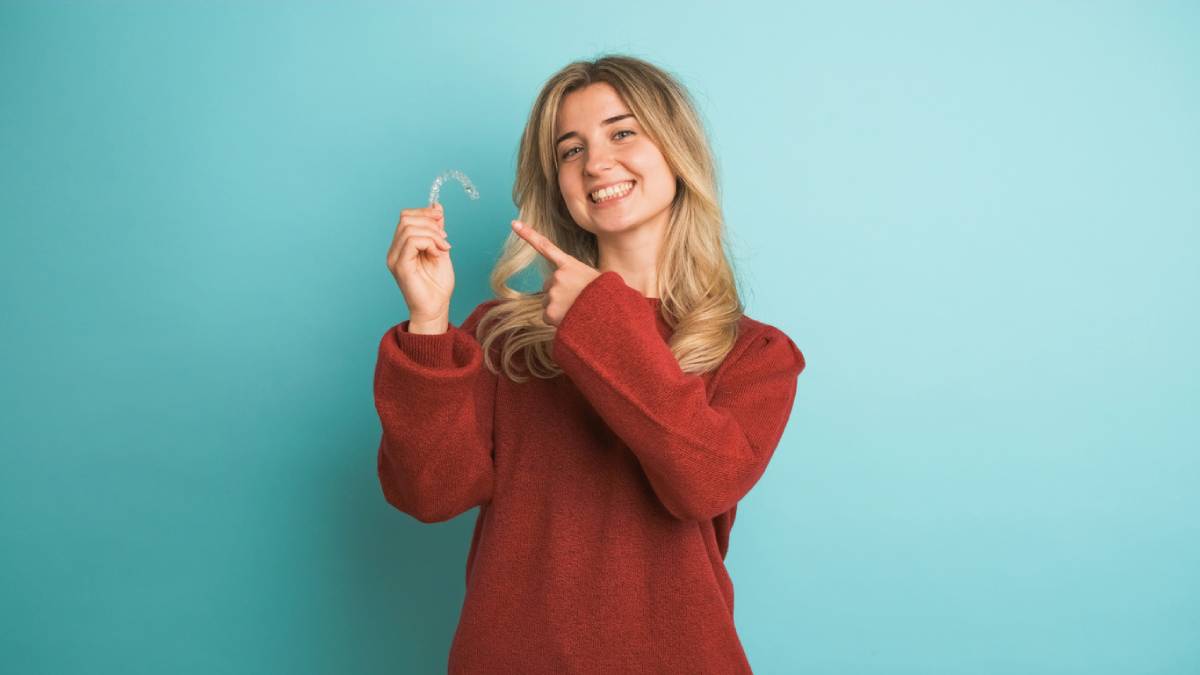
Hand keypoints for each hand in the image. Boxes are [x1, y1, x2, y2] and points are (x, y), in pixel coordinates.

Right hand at [387, 202, 454, 325]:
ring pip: (409, 228)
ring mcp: (395, 258)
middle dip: (430, 222)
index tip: (442, 223)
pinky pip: (412, 241)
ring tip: (443, 248)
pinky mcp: (400, 266)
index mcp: (402, 246)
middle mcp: (394, 250)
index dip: (426, 214)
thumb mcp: (440, 249)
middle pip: (406, 218)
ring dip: (433, 234)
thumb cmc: (437, 284)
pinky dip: (430, 242)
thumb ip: (436, 229)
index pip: (406, 217)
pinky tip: (438, 253)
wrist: (436, 308)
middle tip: (444, 238)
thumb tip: (436, 206)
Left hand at [510, 219, 600, 325]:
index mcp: (569, 264)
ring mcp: (552, 293)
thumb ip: (575, 277)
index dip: (528, 234)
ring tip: (577, 309)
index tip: (514, 224)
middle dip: (559, 293)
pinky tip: (571, 318)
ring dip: (559, 307)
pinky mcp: (550, 312)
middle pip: (549, 285)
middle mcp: (557, 276)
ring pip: (548, 302)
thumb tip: (568, 289)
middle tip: (577, 299)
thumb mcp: (594, 277)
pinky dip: (557, 320)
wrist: (610, 314)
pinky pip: (548, 316)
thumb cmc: (606, 296)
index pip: (545, 246)